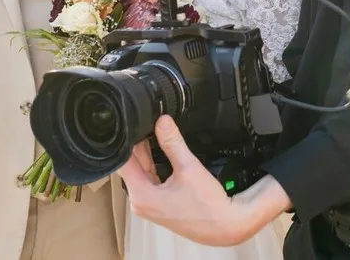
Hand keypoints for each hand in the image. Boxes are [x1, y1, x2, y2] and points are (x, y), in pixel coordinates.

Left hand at [118, 115, 290, 246]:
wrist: (225, 226)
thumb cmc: (208, 206)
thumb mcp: (189, 167)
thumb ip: (172, 142)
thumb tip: (162, 122)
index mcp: (142, 195)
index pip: (124, 161)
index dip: (129, 141)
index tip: (136, 126)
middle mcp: (141, 202)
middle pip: (131, 166)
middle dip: (140, 146)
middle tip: (150, 126)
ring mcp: (149, 205)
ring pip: (141, 172)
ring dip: (148, 155)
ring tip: (157, 136)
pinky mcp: (158, 205)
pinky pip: (150, 180)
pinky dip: (154, 166)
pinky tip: (162, 154)